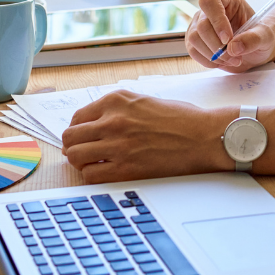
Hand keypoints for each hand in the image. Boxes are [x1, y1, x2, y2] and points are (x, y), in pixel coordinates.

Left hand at [62, 89, 233, 182]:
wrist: (204, 136)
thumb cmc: (181, 118)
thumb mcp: (144, 101)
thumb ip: (118, 109)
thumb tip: (94, 124)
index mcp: (116, 100)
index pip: (77, 117)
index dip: (78, 130)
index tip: (83, 137)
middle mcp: (113, 120)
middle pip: (71, 137)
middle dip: (74, 146)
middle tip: (83, 152)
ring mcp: (118, 145)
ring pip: (75, 156)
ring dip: (80, 161)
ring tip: (92, 163)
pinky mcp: (126, 169)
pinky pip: (90, 174)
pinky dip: (93, 175)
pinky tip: (105, 172)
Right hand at [185, 0, 274, 71]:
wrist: (255, 48)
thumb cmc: (260, 36)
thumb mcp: (265, 36)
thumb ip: (253, 39)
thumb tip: (233, 47)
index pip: (210, 1)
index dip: (217, 21)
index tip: (228, 39)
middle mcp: (209, 10)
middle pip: (201, 25)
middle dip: (217, 46)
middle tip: (234, 56)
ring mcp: (198, 24)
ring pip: (194, 39)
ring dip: (213, 55)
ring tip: (232, 59)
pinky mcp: (195, 40)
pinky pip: (193, 51)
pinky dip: (208, 61)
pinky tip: (222, 61)